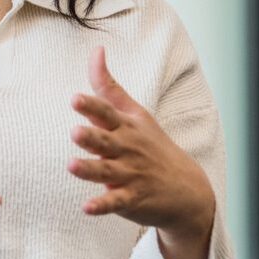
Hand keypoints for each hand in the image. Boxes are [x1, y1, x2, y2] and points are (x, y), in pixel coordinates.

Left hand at [68, 47, 215, 258]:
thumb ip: (110, 86)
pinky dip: (102, 205)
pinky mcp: (131, 198)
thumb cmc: (151, 145)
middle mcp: (127, 149)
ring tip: (72, 165)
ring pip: (106, 172)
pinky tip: (87, 207)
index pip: (107, 113)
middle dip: (91, 137)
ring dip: (90, 169)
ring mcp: (130, 175)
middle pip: (105, 141)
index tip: (75, 99)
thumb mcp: (135, 114)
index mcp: (126, 127)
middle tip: (74, 132)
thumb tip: (96, 50)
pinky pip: (115, 202)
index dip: (91, 107)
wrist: (187, 188)